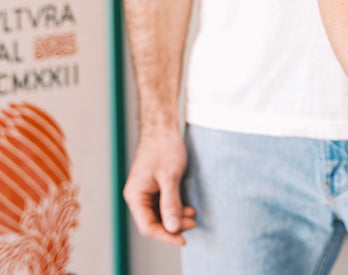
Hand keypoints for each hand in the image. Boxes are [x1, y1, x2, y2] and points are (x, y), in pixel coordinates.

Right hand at [123, 130, 196, 244]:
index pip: (148, 227)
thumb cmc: (164, 147)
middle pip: (154, 222)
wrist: (163, 126)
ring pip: (160, 213)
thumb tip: (172, 228)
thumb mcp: (170, 177)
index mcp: (135, 196)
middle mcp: (138, 196)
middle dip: (173, 226)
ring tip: (193, 216)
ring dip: (176, 217)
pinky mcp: (154, 185)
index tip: (183, 240)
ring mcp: (146, 191)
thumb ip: (171, 203)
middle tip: (193, 224)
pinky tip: (188, 208)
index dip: (166, 236)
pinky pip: (163, 203)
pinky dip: (176, 207)